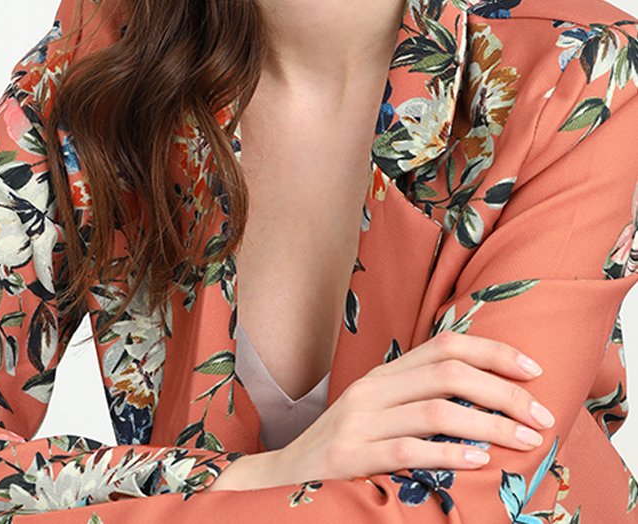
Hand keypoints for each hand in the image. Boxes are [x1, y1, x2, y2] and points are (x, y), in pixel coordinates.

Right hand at [214, 332, 554, 490]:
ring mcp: (360, 420)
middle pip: (448, 372)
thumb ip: (418, 399)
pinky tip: (478, 462)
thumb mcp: (379, 414)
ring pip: (437, 410)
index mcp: (385, 374)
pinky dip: (448, 454)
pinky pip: (408, 450)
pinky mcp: (351, 456)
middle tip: (541, 416)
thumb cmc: (344, 450)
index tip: (533, 370)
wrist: (281, 477)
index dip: (493, 352)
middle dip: (504, 392)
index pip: (445, 345)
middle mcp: (373, 389)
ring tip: (524, 441)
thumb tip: (484, 396)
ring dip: (490, 425)